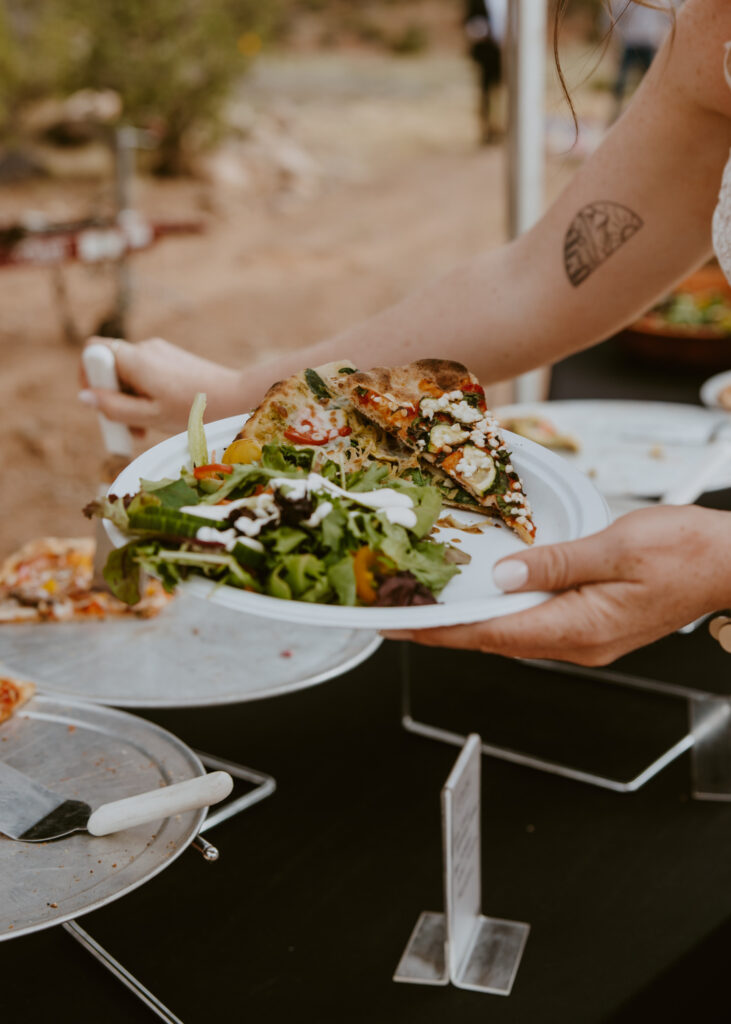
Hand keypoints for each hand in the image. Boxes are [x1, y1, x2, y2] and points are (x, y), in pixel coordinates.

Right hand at [78, 337, 243, 435]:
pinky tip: (161, 414)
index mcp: (136, 359)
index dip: (87, 374)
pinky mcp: (172, 358)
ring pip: (129, 373)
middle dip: (111, 396)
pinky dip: (145, 394)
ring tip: (147, 428)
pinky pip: (146, 373)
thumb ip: (114, 407)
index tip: (98, 401)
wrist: (236, 399)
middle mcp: (145, 348)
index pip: (92, 350)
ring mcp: (160, 351)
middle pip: (110, 366)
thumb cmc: (193, 411)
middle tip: (127, 427)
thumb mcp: (149, 416)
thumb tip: (83, 397)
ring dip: (130, 400)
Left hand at [384, 506, 730, 665]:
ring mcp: (586, 637)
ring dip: (471, 620)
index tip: (398, 627)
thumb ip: (555, 562)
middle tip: (399, 611)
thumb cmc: (688, 553)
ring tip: (429, 603)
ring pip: (513, 631)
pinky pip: (534, 621)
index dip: (439, 632)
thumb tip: (502, 576)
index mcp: (580, 628)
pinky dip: (501, 611)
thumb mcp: (616, 547)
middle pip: (495, 638)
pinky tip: (485, 594)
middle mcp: (578, 642)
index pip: (492, 635)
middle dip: (445, 628)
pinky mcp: (592, 624)